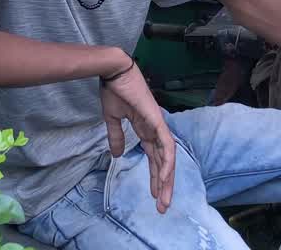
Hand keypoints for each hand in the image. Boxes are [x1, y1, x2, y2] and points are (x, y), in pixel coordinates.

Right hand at [100, 63, 174, 212]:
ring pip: (168, 159)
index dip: (154, 177)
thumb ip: (116, 137)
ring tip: (163, 199)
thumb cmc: (114, 90)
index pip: (153, 159)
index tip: (152, 196)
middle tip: (162, 207)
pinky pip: (166, 146)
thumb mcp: (112, 119)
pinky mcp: (158, 121)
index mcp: (146, 130)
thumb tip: (118, 155)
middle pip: (163, 163)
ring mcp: (158, 126)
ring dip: (166, 180)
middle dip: (163, 186)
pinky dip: (166, 162)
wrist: (114, 73)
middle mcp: (155, 131)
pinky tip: (164, 177)